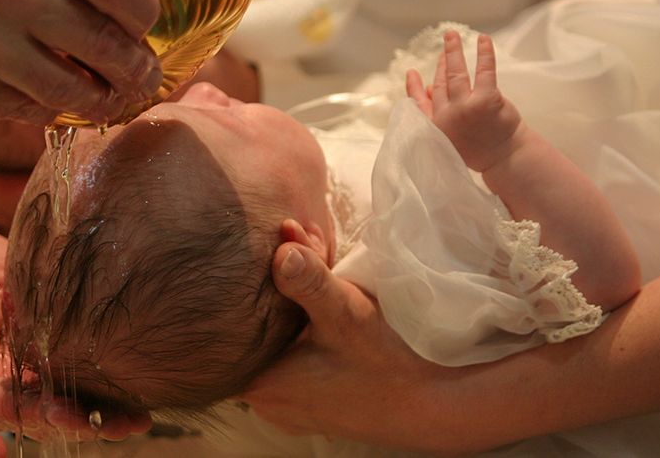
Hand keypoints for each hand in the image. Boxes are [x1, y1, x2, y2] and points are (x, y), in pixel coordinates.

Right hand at [0, 0, 162, 125]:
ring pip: (71, 88)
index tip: (146, 30)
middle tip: (144, 78)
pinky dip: (48, 111)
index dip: (146, 19)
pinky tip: (53, 104)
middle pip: (105, 43)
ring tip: (108, 100)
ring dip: (99, 100)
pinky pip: (26, 109)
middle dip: (135, 68)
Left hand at [0, 219, 147, 457]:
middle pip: (49, 398)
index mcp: (22, 342)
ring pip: (9, 407)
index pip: (70, 366)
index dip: (107, 378)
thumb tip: (96, 266)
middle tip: (135, 420)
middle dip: (93, 413)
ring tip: (83, 428)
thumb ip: (42, 274)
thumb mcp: (3, 257)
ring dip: (45, 422)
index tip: (150, 388)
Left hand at [241, 240, 462, 452]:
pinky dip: (303, 336)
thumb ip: (309, 281)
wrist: (429, 408)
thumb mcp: (345, 313)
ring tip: (312, 268)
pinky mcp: (308, 407)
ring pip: (274, 347)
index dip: (249, 289)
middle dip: (276, 291)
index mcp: (259, 384)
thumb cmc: (383, 364)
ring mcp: (286, 409)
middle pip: (255, 335)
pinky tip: (323, 308)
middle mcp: (264, 403)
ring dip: (291, 311)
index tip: (271, 257)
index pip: (230, 330)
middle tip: (301, 251)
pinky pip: (291, 364)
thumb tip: (282, 250)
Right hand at [405, 31, 521, 171]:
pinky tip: (483, 39)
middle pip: (441, 83)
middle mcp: (447, 115)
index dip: (414, 86)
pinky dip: (483, 53)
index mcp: (435, 125)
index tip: (412, 72)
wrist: (504, 159)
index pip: (420, 102)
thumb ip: (434, 114)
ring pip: (456, 73)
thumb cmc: (478, 148)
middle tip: (445, 46)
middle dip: (442, 63)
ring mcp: (466, 107)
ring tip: (451, 35)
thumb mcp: (447, 136)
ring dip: (453, 51)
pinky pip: (484, 70)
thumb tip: (427, 87)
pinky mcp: (487, 100)